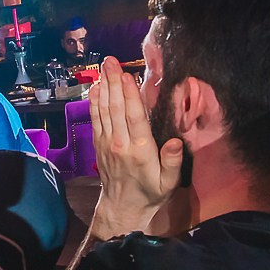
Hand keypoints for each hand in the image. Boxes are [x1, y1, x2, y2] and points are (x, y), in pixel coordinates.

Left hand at [89, 56, 183, 237]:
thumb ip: (172, 162)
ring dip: (104, 86)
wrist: (123, 208)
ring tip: (104, 67)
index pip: (134, 118)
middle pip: (116, 108)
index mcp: (140, 150)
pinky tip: (96, 87)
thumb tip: (174, 143)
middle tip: (111, 61)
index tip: (128, 75)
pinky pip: (96, 119)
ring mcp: (106, 143)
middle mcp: (120, 143)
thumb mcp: (169, 183)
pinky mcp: (99, 144)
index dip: (130, 95)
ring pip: (104, 110)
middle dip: (114, 82)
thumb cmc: (150, 193)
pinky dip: (95, 102)